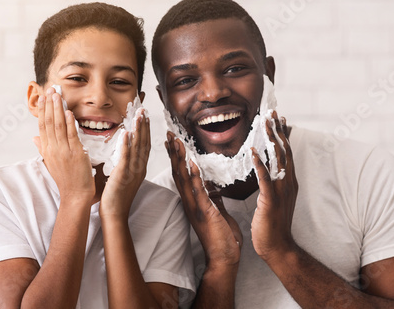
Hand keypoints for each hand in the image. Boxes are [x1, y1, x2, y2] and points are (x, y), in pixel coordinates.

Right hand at [33, 87, 95, 206]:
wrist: (75, 195)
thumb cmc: (66, 179)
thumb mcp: (51, 162)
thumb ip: (43, 148)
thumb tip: (34, 137)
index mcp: (47, 150)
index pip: (42, 126)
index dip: (43, 110)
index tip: (43, 97)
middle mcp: (53, 149)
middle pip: (49, 123)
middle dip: (49, 105)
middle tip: (51, 89)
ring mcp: (63, 151)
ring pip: (58, 126)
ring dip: (58, 109)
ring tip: (57, 95)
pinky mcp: (75, 154)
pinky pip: (71, 135)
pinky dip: (70, 123)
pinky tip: (69, 112)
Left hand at [99, 109, 149, 219]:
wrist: (115, 214)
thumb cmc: (116, 197)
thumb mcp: (121, 176)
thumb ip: (122, 163)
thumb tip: (119, 152)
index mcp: (139, 168)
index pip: (144, 145)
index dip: (145, 130)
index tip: (144, 116)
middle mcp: (139, 168)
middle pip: (144, 142)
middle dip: (144, 125)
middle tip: (144, 110)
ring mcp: (133, 171)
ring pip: (138, 147)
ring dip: (139, 130)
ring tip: (139, 116)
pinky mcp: (123, 175)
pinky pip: (126, 157)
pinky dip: (127, 144)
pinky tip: (127, 133)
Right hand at [165, 132, 242, 269]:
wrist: (225, 258)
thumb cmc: (221, 237)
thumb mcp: (216, 212)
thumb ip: (212, 198)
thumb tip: (211, 186)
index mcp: (193, 201)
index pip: (182, 175)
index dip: (177, 157)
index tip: (173, 141)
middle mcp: (190, 202)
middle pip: (177, 173)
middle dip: (173, 153)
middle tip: (169, 134)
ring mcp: (195, 207)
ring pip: (183, 179)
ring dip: (179, 159)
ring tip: (175, 142)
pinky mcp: (204, 212)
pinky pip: (197, 191)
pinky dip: (194, 176)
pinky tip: (191, 163)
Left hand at [251, 111, 297, 261]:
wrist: (277, 246)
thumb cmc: (273, 223)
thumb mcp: (275, 199)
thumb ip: (273, 183)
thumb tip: (268, 170)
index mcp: (288, 182)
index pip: (286, 153)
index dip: (283, 135)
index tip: (279, 119)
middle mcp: (288, 182)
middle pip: (284, 150)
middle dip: (278, 130)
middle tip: (272, 112)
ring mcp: (281, 190)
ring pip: (277, 159)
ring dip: (270, 139)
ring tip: (265, 123)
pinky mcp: (271, 199)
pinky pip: (264, 177)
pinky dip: (259, 162)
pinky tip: (252, 150)